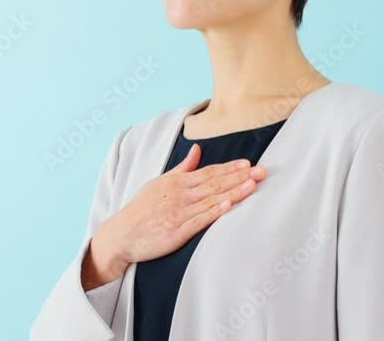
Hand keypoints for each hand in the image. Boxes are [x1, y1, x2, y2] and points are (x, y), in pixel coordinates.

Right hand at [82, 143, 265, 288]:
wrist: (121, 234)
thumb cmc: (141, 209)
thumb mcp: (159, 182)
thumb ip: (182, 168)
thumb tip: (197, 149)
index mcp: (176, 182)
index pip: (209, 172)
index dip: (230, 167)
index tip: (249, 163)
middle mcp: (179, 195)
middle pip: (215, 183)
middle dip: (240, 176)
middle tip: (261, 171)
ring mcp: (178, 213)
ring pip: (211, 200)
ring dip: (233, 191)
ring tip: (252, 184)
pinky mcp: (177, 232)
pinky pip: (199, 220)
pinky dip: (214, 212)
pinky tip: (228, 205)